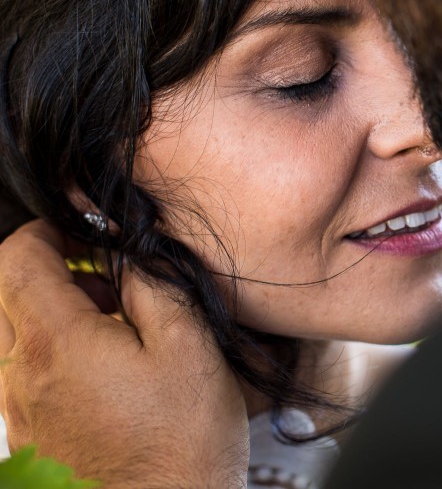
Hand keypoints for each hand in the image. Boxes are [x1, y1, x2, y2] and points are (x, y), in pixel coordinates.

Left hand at [0, 221, 248, 487]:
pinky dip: (51, 349)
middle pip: (2, 291)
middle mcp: (19, 374)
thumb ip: (153, 285)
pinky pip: (19, 370)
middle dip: (45, 267)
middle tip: (102, 275)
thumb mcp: (189, 347)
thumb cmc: (180, 446)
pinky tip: (105, 367)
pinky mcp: (27, 435)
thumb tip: (129, 250)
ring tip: (111, 323)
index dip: (47, 229)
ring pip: (8, 332)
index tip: (84, 230)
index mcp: (56, 342)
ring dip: (50, 310)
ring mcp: (16, 409)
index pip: (16, 257)